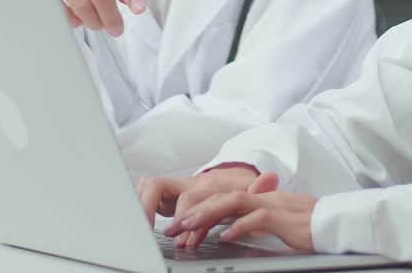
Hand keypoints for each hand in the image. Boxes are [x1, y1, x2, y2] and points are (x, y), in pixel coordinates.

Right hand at [137, 165, 260, 242]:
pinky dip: (142, 206)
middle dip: (152, 209)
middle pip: (159, 186)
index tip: (180, 234)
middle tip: (152, 233)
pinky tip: (141, 222)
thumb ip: (258, 188)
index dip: (182, 215)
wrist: (234, 178)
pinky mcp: (167, 195)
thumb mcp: (251, 191)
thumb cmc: (239, 188)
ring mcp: (175, 186)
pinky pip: (147, 194)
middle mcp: (187, 182)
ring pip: (148, 186)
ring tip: (140, 227)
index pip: (188, 196)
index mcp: (207, 182)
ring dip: (142, 205)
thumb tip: (271, 178)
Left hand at [166, 171, 316, 251]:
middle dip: (194, 212)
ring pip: (233, 202)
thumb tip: (233, 229)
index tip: (181, 225)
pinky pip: (257, 218)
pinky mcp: (284, 217)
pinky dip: (240, 226)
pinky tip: (226, 236)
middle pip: (222, 196)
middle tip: (173, 228)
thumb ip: (255, 222)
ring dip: (208, 215)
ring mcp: (274, 205)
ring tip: (189, 228)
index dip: (201, 210)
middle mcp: (264, 198)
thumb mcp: (277, 224)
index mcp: (260, 199)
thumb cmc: (310, 226)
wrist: (338, 221)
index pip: (224, 198)